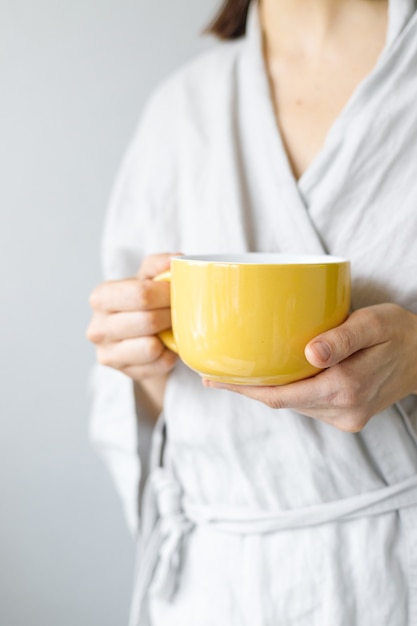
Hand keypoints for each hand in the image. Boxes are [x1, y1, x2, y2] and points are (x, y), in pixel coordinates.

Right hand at [86, 253, 177, 381]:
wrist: (137, 337)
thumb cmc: (144, 303)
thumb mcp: (148, 278)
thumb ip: (159, 264)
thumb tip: (175, 259)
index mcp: (102, 296)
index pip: (141, 294)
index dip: (167, 293)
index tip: (178, 292)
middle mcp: (98, 326)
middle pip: (148, 320)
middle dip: (171, 315)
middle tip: (181, 312)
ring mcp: (106, 353)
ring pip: (150, 347)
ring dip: (169, 337)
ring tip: (172, 329)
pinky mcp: (122, 372)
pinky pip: (156, 366)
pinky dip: (168, 357)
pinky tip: (167, 348)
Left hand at [203, 303, 416, 431]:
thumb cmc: (400, 332)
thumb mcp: (376, 323)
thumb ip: (344, 337)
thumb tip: (310, 353)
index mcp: (345, 388)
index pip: (280, 395)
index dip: (243, 389)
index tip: (212, 379)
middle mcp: (343, 411)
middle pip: (281, 402)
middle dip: (247, 389)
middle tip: (213, 373)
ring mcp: (345, 417)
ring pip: (292, 404)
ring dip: (265, 391)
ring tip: (236, 373)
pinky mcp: (347, 416)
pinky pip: (306, 403)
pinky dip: (286, 391)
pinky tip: (273, 376)